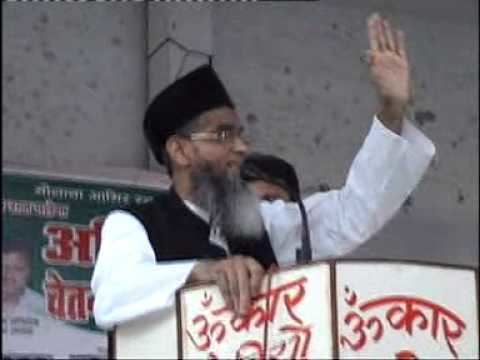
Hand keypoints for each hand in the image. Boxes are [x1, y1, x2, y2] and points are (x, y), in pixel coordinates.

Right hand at [187, 256, 265, 315]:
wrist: (213, 267)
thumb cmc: (236, 276)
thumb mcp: (247, 276)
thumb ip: (254, 285)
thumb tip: (259, 302)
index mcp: (251, 263)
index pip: (256, 271)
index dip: (256, 283)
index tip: (255, 295)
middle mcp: (240, 262)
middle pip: (244, 281)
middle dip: (244, 298)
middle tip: (245, 312)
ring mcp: (227, 265)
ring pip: (233, 286)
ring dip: (236, 301)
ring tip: (238, 313)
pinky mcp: (217, 271)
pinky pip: (223, 286)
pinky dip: (227, 298)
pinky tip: (230, 307)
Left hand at [366, 13, 410, 131]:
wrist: (396, 101)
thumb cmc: (385, 93)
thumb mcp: (377, 76)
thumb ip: (372, 62)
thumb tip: (365, 52)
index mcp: (377, 61)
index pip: (374, 41)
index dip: (373, 30)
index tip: (371, 19)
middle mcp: (384, 59)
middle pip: (381, 39)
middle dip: (378, 28)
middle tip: (374, 15)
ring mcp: (393, 61)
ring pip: (390, 43)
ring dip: (387, 32)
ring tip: (384, 21)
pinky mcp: (402, 64)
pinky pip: (401, 49)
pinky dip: (399, 41)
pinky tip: (398, 32)